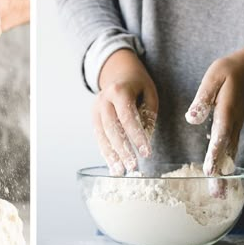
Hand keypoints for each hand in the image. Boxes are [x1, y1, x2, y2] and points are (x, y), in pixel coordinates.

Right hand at [92, 50, 157, 174]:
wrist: (119, 73)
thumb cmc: (138, 85)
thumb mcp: (149, 93)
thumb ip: (148, 114)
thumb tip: (146, 138)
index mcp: (119, 90)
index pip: (127, 117)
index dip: (137, 135)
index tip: (147, 152)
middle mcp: (104, 99)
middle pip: (112, 128)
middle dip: (123, 149)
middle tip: (133, 166)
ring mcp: (96, 108)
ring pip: (103, 135)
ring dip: (112, 155)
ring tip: (121, 171)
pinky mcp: (93, 117)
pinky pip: (99, 137)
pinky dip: (106, 152)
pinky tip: (113, 165)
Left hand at [186, 43, 243, 182]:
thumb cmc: (227, 71)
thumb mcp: (213, 77)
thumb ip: (202, 98)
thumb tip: (191, 118)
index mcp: (227, 110)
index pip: (221, 134)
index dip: (216, 153)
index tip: (210, 171)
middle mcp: (234, 122)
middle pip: (227, 151)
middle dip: (221, 174)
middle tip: (217, 194)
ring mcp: (236, 126)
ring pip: (230, 154)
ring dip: (225, 174)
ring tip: (219, 194)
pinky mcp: (234, 128)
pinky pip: (231, 149)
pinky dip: (227, 165)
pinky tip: (222, 178)